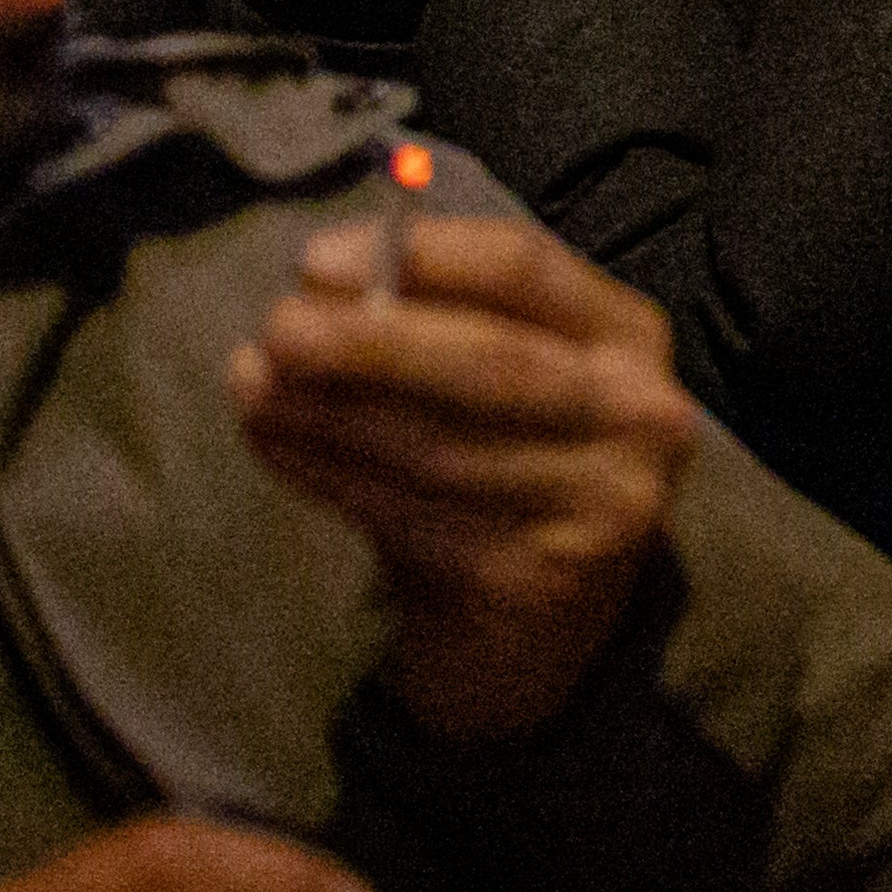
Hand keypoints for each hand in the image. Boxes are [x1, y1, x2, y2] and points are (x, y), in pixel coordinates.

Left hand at [231, 208, 696, 745]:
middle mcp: (638, 415)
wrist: (540, 634)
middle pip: (492, 361)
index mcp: (629, 337)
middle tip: (278, 326)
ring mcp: (598, 504)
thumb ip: (436, 322)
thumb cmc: (506, 467)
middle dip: (373, 342)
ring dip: (331, 414)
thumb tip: (320, 283)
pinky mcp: (537, 578)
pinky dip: (332, 476)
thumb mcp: (502, 379)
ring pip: (441, 446)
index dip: (422, 257)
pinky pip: (412, 517)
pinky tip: (277, 447)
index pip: (528, 270)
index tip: (316, 260)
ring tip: (252, 386)